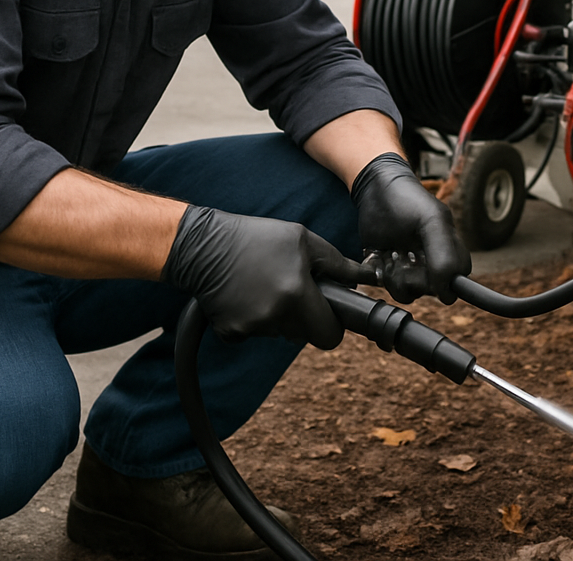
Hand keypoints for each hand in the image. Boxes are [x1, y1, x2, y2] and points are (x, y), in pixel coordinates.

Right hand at [162, 205, 370, 348]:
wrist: (203, 245)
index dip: (332, 327)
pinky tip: (245, 295)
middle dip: (304, 319)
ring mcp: (252, 327)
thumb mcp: (301, 240)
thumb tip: (369, 277)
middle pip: (304, 336)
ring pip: (280, 334)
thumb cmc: (257, 237)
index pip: (328, 335)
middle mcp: (275, 315)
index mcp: (296, 293)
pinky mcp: (231, 332)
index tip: (327, 316)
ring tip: (265, 285)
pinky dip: (253, 320)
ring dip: (279, 317)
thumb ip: (338, 263)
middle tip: (292, 292)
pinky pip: (254, 334)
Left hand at [351, 153, 471, 303]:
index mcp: (449, 249)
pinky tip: (380, 256)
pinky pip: (389, 287)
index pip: (456, 281)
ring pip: (408, 291)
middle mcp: (431, 261)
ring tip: (390, 253)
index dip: (441, 280)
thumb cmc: (406, 199)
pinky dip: (381, 275)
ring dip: (394, 276)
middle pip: (429, 290)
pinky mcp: (390, 268)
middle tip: (403, 252)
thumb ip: (445, 255)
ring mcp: (410, 265)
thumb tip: (447, 292)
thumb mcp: (431, 221)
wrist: (374, 188)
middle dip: (412, 276)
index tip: (423, 263)